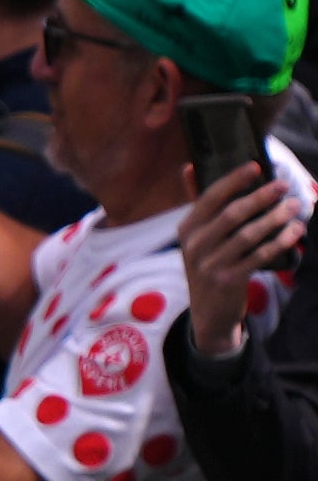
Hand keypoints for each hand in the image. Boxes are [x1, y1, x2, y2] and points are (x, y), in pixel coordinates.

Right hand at [183, 160, 307, 357]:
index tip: (256, 166)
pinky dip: (279, 242)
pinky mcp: (227, 280)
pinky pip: (258, 256)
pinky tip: (294, 231)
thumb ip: (200, 205)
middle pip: (231, 214)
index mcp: (186, 229)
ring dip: (274, 218)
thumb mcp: (197, 238)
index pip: (209, 198)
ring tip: (294, 206)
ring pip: (247, 235)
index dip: (233, 181)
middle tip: (282, 185)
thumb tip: (190, 167)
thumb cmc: (210, 265)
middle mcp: (194, 246)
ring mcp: (209, 265)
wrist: (209, 313)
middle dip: (260, 197)